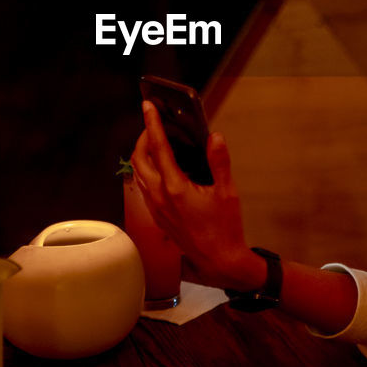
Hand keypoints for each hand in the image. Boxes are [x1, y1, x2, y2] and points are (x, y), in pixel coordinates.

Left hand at [131, 101, 264, 289]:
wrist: (219, 261)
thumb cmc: (225, 229)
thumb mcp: (227, 192)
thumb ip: (219, 162)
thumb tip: (214, 137)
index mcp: (175, 188)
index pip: (158, 148)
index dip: (152, 123)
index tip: (148, 106)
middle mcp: (160, 198)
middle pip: (139, 159)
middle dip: (143, 137)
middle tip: (154, 124)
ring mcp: (156, 208)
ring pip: (138, 174)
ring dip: (143, 154)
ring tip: (156, 141)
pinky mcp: (157, 216)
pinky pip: (144, 187)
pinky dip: (147, 170)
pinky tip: (162, 167)